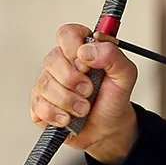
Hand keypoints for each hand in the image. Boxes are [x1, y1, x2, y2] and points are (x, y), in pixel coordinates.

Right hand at [30, 24, 137, 164]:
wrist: (108, 130)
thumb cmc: (113, 101)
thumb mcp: (125, 77)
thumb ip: (113, 56)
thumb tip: (87, 50)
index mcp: (81, 51)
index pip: (67, 34)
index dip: (74, 47)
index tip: (87, 64)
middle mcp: (61, 64)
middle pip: (52, 59)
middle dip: (74, 80)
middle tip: (89, 91)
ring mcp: (48, 83)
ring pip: (45, 85)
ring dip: (69, 102)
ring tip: (84, 109)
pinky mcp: (40, 104)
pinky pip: (39, 106)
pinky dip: (57, 115)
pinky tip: (69, 119)